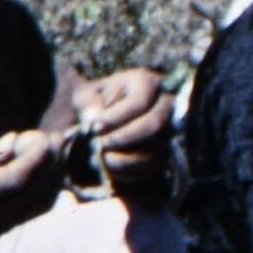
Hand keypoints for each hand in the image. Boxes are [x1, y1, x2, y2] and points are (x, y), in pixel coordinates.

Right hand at [0, 122, 78, 245]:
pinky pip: (38, 209)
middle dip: (52, 162)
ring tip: (56, 149)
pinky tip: (50, 168)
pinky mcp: (8, 227)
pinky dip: (51, 187)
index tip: (44, 137)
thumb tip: (14, 141)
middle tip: (57, 137)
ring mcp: (2, 224)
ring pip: (43, 201)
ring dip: (55, 174)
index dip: (36, 158)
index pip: (16, 179)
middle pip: (35, 190)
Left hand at [69, 65, 172, 197]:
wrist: (104, 122)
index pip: (139, 102)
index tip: (95, 127)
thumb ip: (88, 105)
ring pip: (153, 149)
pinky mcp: (163, 152)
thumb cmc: (95, 104)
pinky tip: (109, 164)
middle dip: (123, 138)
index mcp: (145, 83)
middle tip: (100, 144)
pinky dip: (127, 170)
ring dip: (123, 157)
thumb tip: (95, 120)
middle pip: (154, 124)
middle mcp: (164, 104)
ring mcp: (167, 130)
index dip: (116, 117)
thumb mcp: (85, 98)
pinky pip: (151, 166)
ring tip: (102, 155)